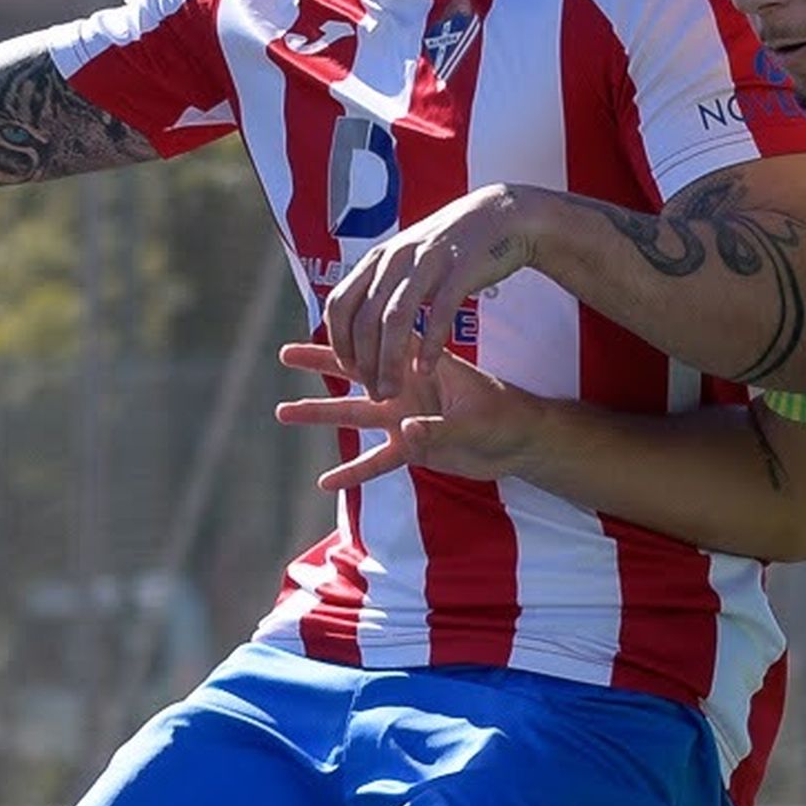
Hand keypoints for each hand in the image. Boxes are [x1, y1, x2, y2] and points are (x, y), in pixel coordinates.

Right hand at [276, 339, 542, 492]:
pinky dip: (352, 470)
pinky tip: (324, 480)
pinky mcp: (412, 449)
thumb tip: (405, 431)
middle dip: (321, 362)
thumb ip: (437, 429)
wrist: (522, 443)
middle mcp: (407, 388)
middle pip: (356, 371)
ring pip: (356, 414)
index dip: (349, 334)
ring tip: (282, 411)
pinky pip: (375, 460)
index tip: (317, 325)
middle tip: (284, 353)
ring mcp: (406, 417)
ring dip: (321, 413)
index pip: (380, 343)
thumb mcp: (472, 422)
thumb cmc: (504, 417)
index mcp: (422, 366)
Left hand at [323, 185, 535, 398]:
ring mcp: (425, 263)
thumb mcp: (405, 259)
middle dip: (365, 363)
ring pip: (394, 320)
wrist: (499, 215)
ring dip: (389, 362)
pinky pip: (437, 313)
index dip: (339, 342)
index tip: (350, 370)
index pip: (339, 304)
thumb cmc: (450, 246)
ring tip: (393, 390)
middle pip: (364, 319)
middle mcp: (395, 259)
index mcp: (377, 259)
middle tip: (375, 393)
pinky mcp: (458, 270)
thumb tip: (356, 322)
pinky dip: (428, 345)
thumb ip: (381, 286)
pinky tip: (425, 369)